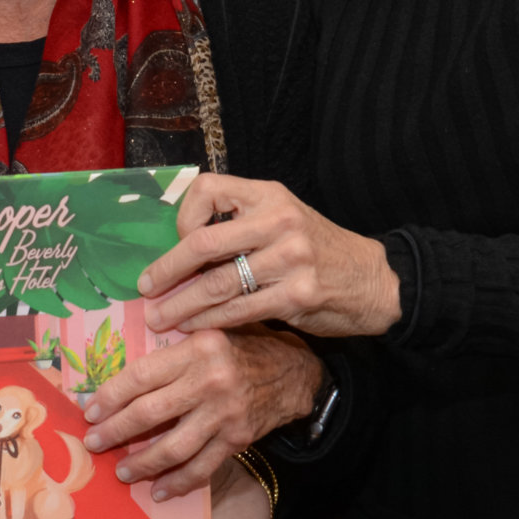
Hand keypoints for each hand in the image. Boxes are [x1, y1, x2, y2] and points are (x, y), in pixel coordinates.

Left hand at [79, 328, 320, 499]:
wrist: (292, 371)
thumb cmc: (238, 350)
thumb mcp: (205, 335)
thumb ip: (170, 352)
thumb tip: (116, 379)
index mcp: (197, 349)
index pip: (142, 375)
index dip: (111, 395)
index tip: (90, 411)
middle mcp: (210, 381)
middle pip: (151, 413)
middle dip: (116, 431)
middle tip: (94, 443)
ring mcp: (225, 414)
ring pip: (173, 446)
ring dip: (142, 463)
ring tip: (122, 471)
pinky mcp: (237, 439)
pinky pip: (201, 467)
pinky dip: (178, 482)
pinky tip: (158, 490)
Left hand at [137, 174, 400, 337]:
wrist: (373, 279)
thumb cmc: (317, 249)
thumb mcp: (282, 217)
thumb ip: (239, 222)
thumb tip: (178, 245)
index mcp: (269, 195)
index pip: (208, 190)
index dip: (184, 217)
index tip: (178, 241)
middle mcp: (278, 220)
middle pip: (203, 243)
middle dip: (166, 270)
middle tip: (145, 288)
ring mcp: (290, 258)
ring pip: (216, 284)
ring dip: (180, 305)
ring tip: (159, 317)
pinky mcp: (296, 295)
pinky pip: (238, 310)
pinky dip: (209, 321)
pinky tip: (193, 328)